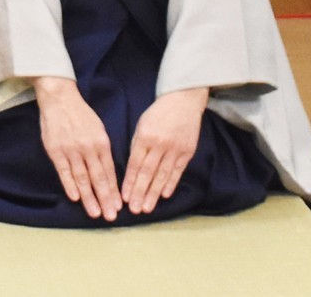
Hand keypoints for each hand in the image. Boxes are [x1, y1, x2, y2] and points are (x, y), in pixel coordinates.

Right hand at [32, 76, 119, 220]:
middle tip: (110, 216)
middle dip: (105, 199)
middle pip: (98, 178)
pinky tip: (74, 197)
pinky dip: (69, 184)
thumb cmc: (81, 114)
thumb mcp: (99, 130)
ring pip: (82, 178)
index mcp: (101, 143)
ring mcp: (71, 150)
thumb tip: (108, 173)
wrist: (59, 98)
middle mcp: (88, 148)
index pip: (109, 172)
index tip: (118, 206)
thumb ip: (103, 150)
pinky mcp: (55, 149)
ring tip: (94, 213)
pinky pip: (64, 171)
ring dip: (89, 197)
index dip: (113, 190)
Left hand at [121, 86, 207, 214]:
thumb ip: (138, 145)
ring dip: (154, 193)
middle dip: (140, 192)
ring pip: (162, 175)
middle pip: (148, 172)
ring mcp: (175, 149)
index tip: (124, 196)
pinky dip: (170, 184)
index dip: (129, 181)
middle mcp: (159, 144)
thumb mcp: (142, 124)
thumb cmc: (158, 113)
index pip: (135, 163)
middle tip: (134, 209)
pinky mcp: (187, 152)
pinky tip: (164, 196)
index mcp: (145, 136)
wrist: (183, 101)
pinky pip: (177, 171)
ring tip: (147, 207)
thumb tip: (133, 168)